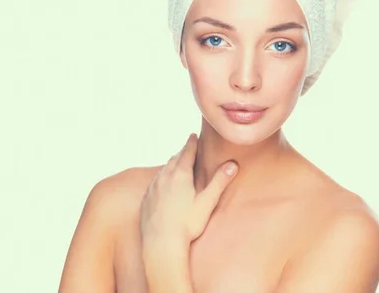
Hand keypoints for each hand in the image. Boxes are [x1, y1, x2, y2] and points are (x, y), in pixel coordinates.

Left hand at [139, 133, 238, 248]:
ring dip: (171, 164)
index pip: (186, 152)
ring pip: (163, 170)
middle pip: (174, 159)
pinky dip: (161, 177)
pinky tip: (163, 183)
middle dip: (182, 152)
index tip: (193, 135)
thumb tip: (232, 164)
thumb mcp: (206, 202)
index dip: (191, 143)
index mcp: (180, 175)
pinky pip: (154, 182)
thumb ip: (219, 182)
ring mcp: (152, 187)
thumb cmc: (187, 225)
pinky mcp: (146, 198)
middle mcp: (163, 177)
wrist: (161, 243)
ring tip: (177, 163)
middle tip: (187, 147)